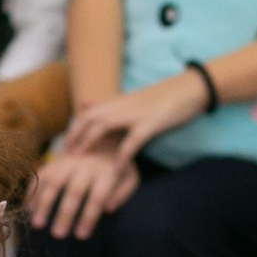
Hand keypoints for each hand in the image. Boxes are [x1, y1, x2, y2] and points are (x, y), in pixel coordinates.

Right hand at [26, 146, 138, 240]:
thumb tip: (108, 210)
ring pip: (53, 181)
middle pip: (74, 190)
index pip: (97, 196)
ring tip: (38, 225)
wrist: (105, 137)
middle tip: (58, 235)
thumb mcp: (130, 177)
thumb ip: (123, 193)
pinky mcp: (54, 160)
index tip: (81, 236)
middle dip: (65, 214)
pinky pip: (40, 175)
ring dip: (44, 204)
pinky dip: (33, 192)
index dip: (89, 216)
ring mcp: (68, 160)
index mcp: (107, 171)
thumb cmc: (119, 166)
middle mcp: (86, 164)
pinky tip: (29, 210)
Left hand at [59, 70, 207, 165]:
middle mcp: (122, 106)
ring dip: (90, 142)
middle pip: (89, 119)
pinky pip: (132, 140)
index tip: (64, 147)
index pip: (86, 113)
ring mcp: (136, 113)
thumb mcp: (132, 99)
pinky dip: (122, 155)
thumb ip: (108, 104)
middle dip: (74, 137)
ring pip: (104, 126)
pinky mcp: (152, 123)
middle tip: (66, 157)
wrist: (191, 87)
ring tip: (82, 160)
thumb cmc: (164, 97)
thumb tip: (84, 104)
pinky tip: (117, 170)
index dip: (73, 129)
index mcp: (118, 102)